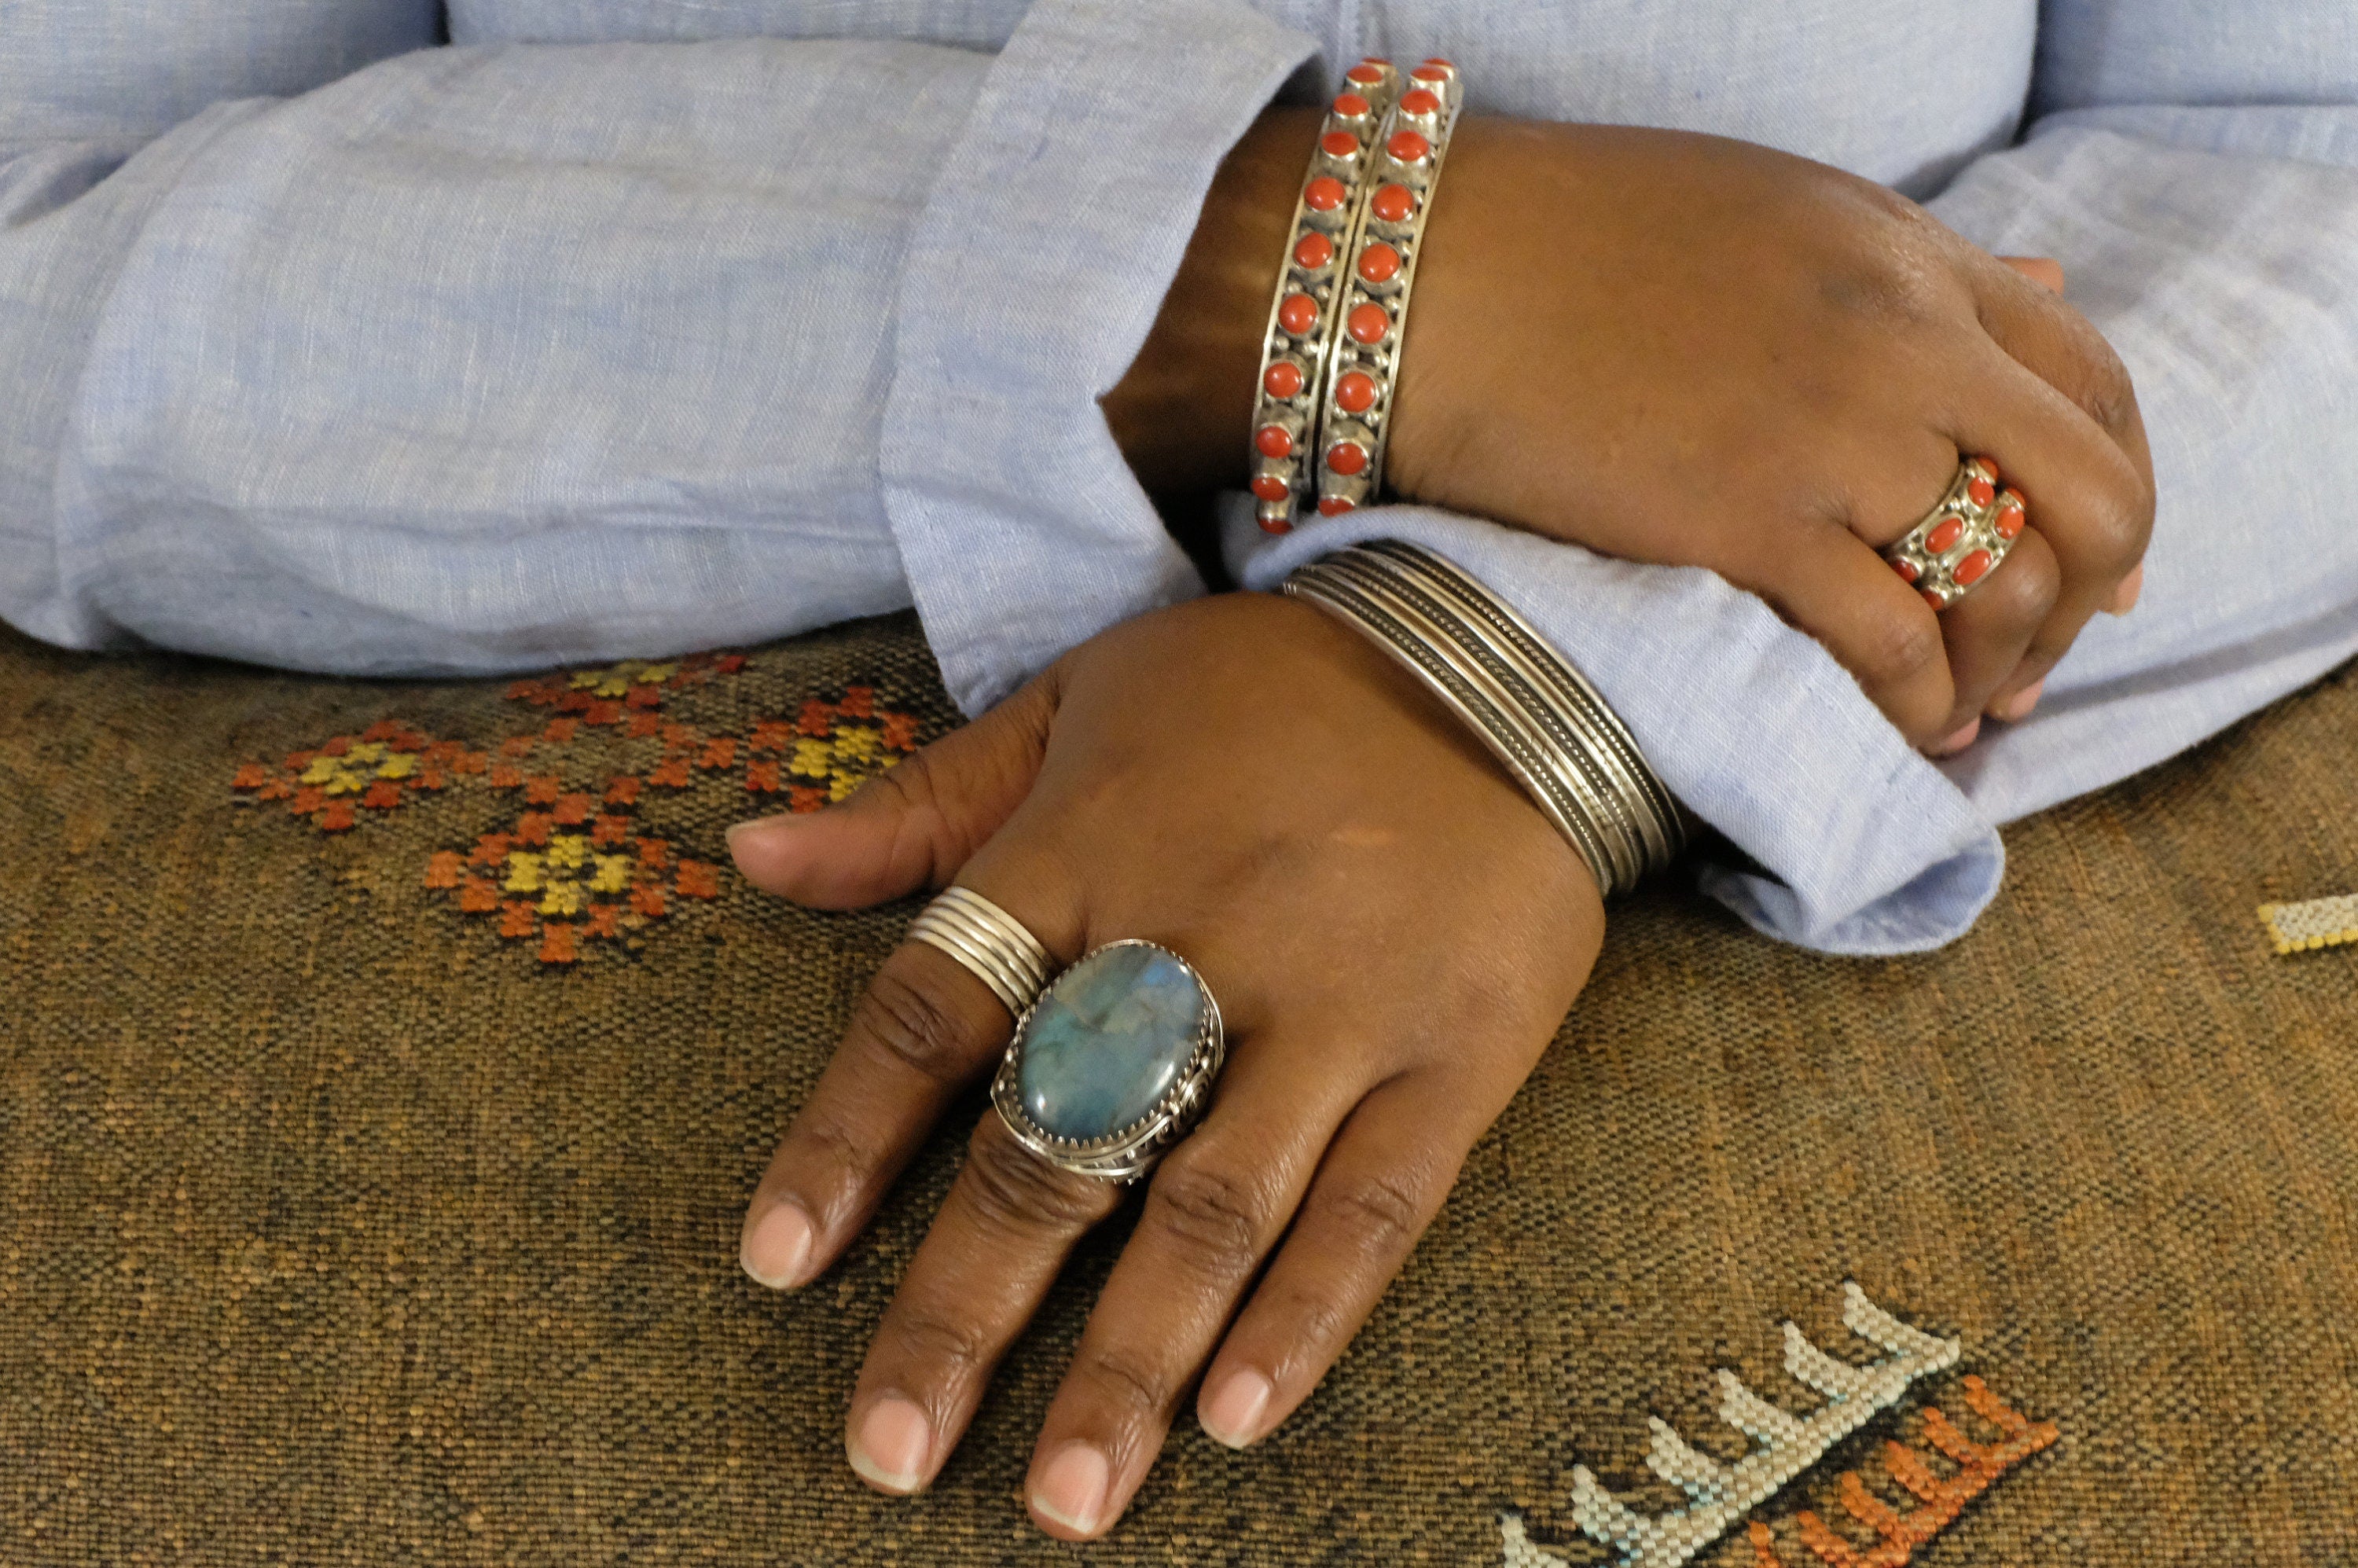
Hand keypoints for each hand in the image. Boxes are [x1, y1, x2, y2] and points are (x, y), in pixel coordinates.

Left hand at [727, 592, 1600, 1538]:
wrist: (1496, 657)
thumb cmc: (1257, 692)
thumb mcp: (1073, 700)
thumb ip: (919, 803)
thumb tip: (747, 854)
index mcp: (1082, 846)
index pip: (934, 1012)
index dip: (846, 1140)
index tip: (774, 1264)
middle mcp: (1197, 932)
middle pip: (1058, 1142)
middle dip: (967, 1308)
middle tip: (891, 1452)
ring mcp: (1335, 1002)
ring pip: (1214, 1202)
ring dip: (1133, 1358)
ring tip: (1065, 1499)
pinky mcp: (1454, 1051)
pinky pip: (1376, 1199)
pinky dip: (1308, 1310)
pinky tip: (1242, 1414)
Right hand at [1106, 113, 2154, 752]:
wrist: (1422, 271)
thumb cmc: (1573, 237)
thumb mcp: (1781, 210)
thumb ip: (1910, 263)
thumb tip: (2043, 282)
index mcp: (1910, 254)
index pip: (2092, 379)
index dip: (2112, 486)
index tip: (2088, 563)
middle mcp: (1904, 339)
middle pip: (2091, 491)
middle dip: (2086, 599)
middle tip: (2032, 663)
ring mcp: (1833, 432)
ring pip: (2003, 584)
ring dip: (1998, 670)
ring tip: (1955, 715)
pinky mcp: (1745, 522)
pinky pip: (1891, 645)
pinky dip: (1913, 706)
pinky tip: (1890, 727)